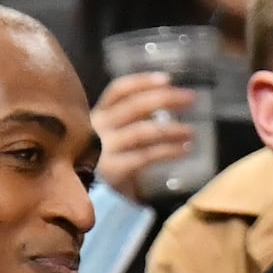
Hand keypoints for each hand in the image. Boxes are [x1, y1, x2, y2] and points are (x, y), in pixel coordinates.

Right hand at [92, 69, 198, 198]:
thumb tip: (168, 100)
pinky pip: (146, 156)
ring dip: (172, 129)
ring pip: (143, 131)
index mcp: (97, 113)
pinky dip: (169, 151)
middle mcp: (98, 127)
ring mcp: (105, 148)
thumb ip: (130, 118)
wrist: (81, 193)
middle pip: (134, 106)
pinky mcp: (113, 169)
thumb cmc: (103, 158)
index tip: (167, 78)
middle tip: (191, 98)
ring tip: (191, 131)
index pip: (118, 90)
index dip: (142, 82)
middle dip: (165, 99)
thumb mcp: (110, 133)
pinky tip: (185, 150)